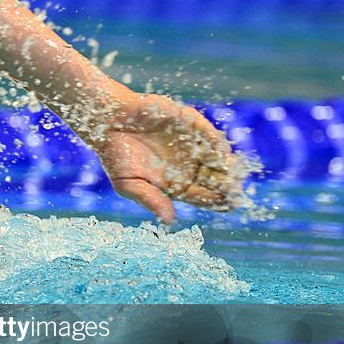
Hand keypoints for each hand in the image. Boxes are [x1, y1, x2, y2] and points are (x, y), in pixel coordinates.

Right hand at [93, 94, 246, 223]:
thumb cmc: (115, 155)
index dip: (216, 201)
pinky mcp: (191, 124)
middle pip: (215, 180)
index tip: (228, 205)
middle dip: (227, 187)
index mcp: (175, 184)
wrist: (108, 121)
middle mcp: (188, 166)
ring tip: (234, 176)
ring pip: (217, 159)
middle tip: (236, 192)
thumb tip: (169, 221)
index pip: (202, 196)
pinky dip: (217, 145)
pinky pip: (209, 136)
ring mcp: (191, 145)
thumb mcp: (129, 185)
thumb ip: (151, 200)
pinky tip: (223, 155)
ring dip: (227, 168)